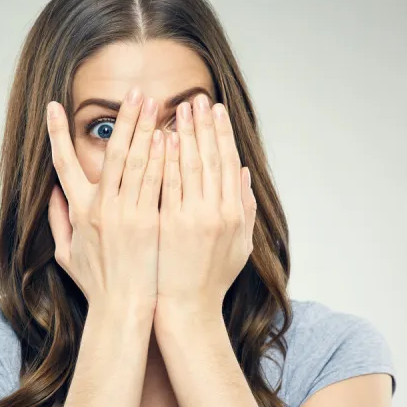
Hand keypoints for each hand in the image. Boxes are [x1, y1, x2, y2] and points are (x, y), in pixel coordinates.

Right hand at [46, 87, 165, 319]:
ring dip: (147, 130)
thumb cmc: (97, 283)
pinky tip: (170, 137)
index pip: (63, 164)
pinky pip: (158, 183)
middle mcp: (102, 208)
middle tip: (135, 93)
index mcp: (79, 211)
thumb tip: (53, 192)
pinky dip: (163, 158)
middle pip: (113, 154)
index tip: (54, 107)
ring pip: (138, 162)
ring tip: (156, 104)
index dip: (56, 134)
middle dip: (124, 120)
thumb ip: (59, 220)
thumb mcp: (66, 253)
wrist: (124, 308)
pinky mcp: (150, 222)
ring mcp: (127, 214)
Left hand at [155, 93, 256, 323]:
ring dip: (185, 134)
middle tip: (196, 98)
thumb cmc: (211, 279)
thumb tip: (244, 173)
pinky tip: (161, 138)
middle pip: (210, 158)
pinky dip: (165, 160)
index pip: (228, 164)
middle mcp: (216, 212)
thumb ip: (245, 208)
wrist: (186, 308)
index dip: (222, 135)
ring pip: (189, 166)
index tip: (215, 110)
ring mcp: (191, 218)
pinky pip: (167, 185)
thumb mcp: (240, 245)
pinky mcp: (168, 225)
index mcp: (234, 214)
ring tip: (179, 108)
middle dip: (203, 126)